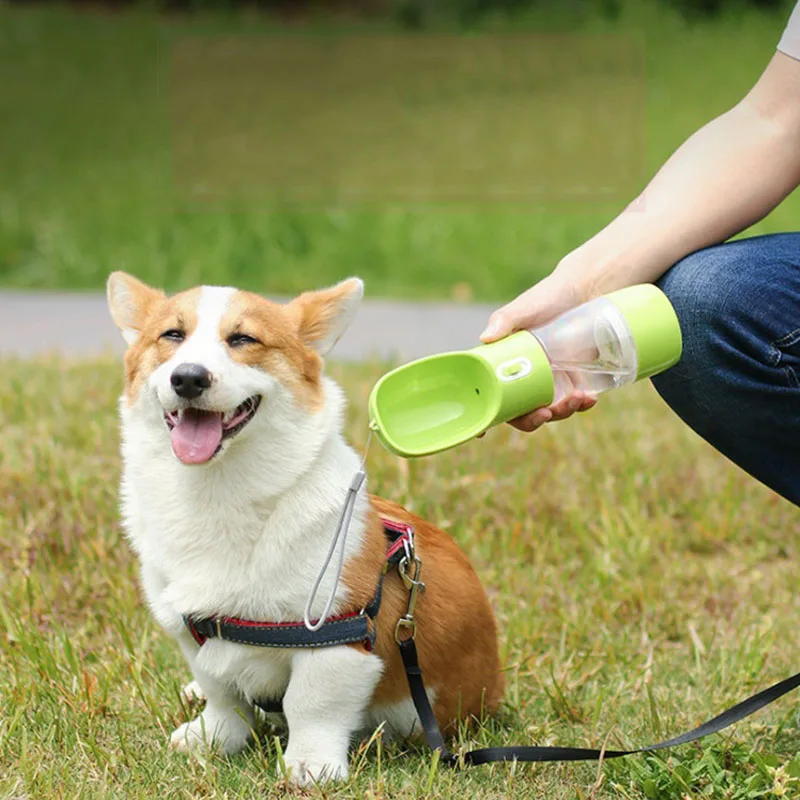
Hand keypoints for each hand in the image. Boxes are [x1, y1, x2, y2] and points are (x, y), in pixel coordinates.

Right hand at [480, 270, 597, 431]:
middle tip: (545, 413)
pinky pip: (574, 402)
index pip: (489, 395)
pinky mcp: (574, 380)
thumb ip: (504, 320)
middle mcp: (524, 377)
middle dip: (531, 420)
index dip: (484, 416)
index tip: (480, 434)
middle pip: (519, 412)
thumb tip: (486, 337)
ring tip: (578, 398)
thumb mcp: (524, 308)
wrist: (587, 289)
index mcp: (504, 364)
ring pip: (549, 411)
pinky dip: (582, 405)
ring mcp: (550, 381)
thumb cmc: (548, 296)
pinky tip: (590, 398)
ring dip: (561, 413)